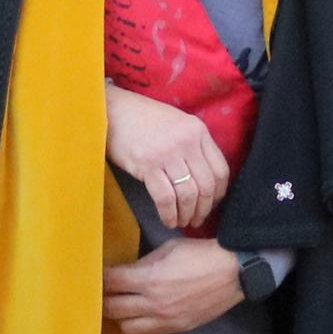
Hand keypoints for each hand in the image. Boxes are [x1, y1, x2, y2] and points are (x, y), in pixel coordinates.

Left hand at [106, 236, 244, 333]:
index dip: (99, 277)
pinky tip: (140, 314)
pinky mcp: (175, 328)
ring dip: (120, 315)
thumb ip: (142, 264)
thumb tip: (125, 272)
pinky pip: (146, 332)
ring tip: (122, 304)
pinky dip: (138, 324)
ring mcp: (164, 319)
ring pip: (125, 326)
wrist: (233, 273)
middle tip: (104, 291)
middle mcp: (153, 303)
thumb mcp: (166, 250)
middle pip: (111, 308)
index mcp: (148, 279)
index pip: (109, 282)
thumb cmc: (200, 255)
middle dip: (103, 298)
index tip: (97, 274)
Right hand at [108, 84, 231, 231]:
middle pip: (207, 185)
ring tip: (181, 222)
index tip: (211, 204)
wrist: (112, 110)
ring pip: (188, 194)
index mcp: (198, 130)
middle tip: (196, 220)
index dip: (219, 193)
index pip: (220, 169)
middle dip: (203, 209)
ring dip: (187, 214)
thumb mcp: (176, 123)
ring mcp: (168, 153)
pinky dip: (168, 214)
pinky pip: (166, 198)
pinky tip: (167, 220)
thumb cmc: (142, 118)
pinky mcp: (148, 165)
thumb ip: (192, 145)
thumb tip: (200, 177)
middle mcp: (188, 142)